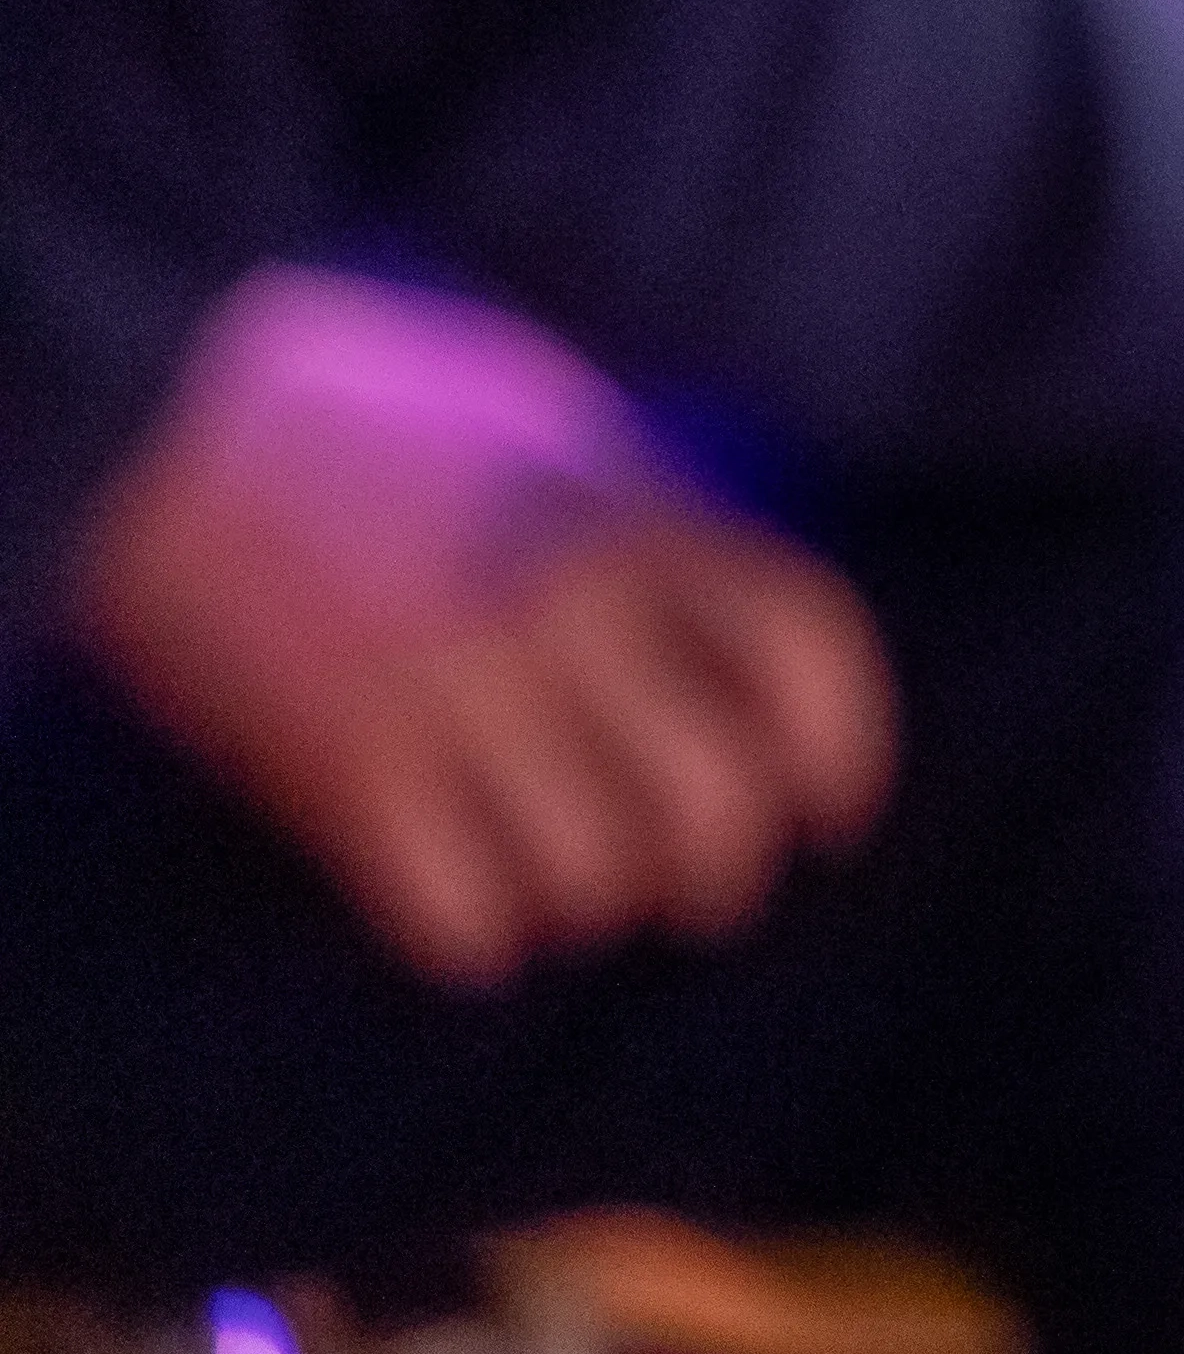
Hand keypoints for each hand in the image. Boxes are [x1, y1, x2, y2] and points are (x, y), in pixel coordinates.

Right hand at [70, 270, 897, 988]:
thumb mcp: (552, 432)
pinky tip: (451, 900)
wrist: (170, 419)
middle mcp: (572, 606)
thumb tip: (722, 627)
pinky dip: (469, 935)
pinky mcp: (347, 761)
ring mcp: (463, 688)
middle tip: (684, 892)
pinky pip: (463, 916)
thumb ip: (646, 518)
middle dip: (713, 877)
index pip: (806, 646)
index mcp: (636, 515)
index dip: (843, 752)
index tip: (830, 815)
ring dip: (575, 905)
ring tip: (540, 878)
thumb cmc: (372, 419)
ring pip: (593, 881)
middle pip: (718, 806)